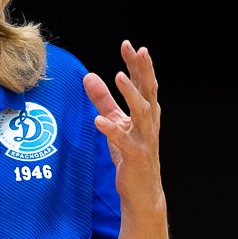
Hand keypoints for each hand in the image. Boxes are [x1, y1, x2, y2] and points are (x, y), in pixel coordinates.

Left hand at [84, 41, 163, 210]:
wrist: (142, 193)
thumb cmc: (131, 155)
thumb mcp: (115, 123)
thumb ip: (103, 100)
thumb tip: (88, 76)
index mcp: (146, 113)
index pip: (143, 84)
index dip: (137, 64)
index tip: (128, 45)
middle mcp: (149, 123)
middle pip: (148, 91)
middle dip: (143, 70)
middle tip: (137, 50)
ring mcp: (144, 139)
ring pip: (141, 112)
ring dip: (130, 94)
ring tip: (118, 77)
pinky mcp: (135, 156)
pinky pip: (123, 141)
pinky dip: (112, 130)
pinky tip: (99, 121)